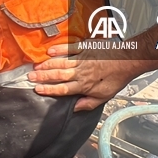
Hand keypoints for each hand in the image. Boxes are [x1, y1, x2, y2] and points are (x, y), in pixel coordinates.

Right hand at [26, 43, 146, 111]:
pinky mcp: (85, 48)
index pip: (63, 89)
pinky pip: (69, 49)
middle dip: (42, 77)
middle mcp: (80, 72)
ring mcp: (82, 59)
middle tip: (30, 77)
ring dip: (47, 65)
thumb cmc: (116, 78)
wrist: (128, 60)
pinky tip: (50, 51)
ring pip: (61, 63)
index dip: (49, 90)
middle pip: (58, 75)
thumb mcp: (104, 96)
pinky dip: (59, 50)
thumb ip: (88, 103)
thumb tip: (74, 108)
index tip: (37, 89)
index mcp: (84, 85)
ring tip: (35, 66)